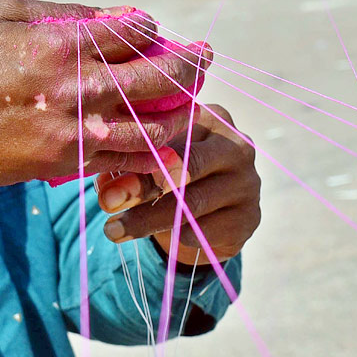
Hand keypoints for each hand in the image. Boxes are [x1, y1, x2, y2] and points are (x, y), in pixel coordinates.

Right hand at [0, 0, 208, 187]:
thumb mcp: (5, 15)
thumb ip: (63, 13)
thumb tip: (113, 16)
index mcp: (58, 41)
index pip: (130, 29)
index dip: (151, 27)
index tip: (154, 29)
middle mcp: (72, 84)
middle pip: (154, 74)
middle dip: (188, 64)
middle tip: (204, 57)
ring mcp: (72, 127)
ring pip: (150, 124)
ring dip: (180, 113)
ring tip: (196, 104)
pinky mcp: (65, 162)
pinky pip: (124, 160)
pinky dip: (153, 154)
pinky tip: (169, 145)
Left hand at [95, 103, 260, 265]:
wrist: (209, 210)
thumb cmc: (172, 173)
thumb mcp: (150, 160)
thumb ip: (130, 165)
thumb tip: (105, 188)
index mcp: (210, 117)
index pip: (172, 135)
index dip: (135, 160)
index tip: (104, 189)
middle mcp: (236, 144)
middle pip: (186, 166)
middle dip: (141, 190)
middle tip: (107, 206)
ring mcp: (248, 181)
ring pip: (193, 204)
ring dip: (148, 221)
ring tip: (114, 231)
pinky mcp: (251, 216)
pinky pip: (208, 230)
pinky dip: (179, 237)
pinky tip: (163, 239)